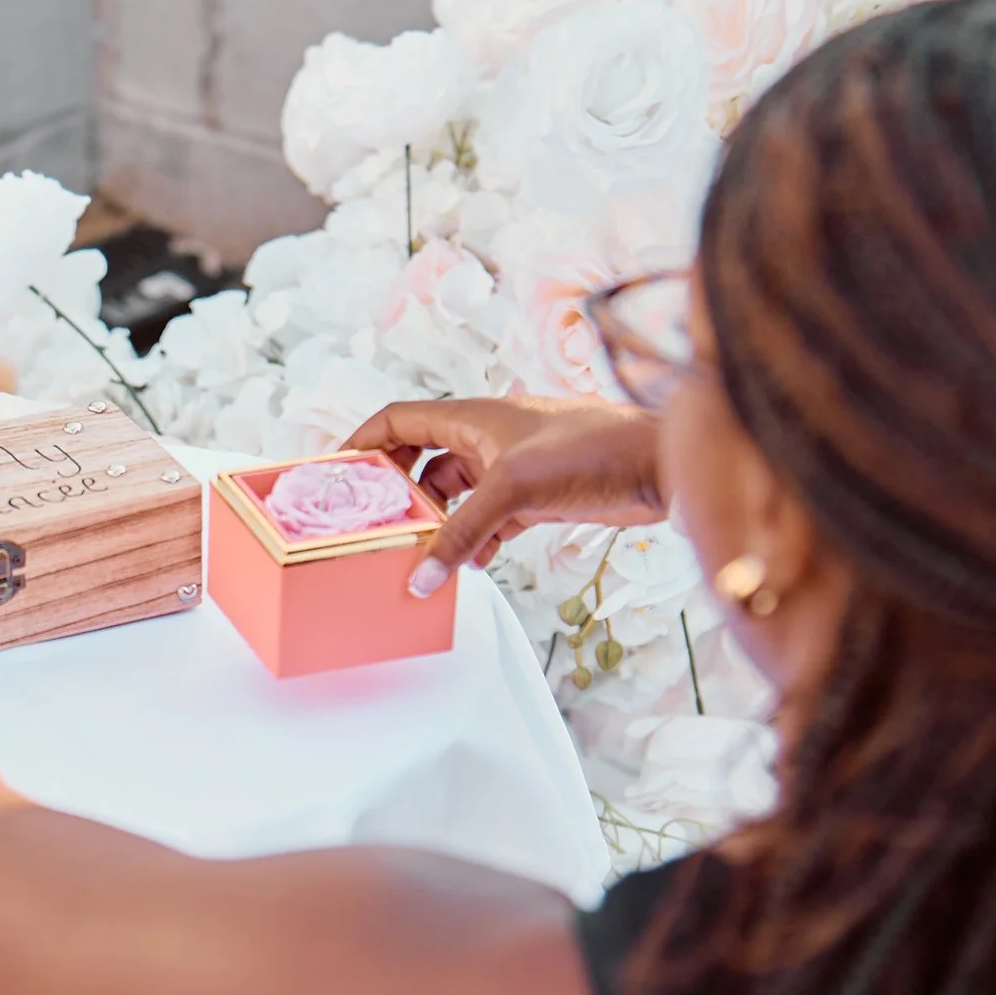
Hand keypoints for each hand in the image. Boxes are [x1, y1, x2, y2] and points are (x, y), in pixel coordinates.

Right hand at [344, 395, 666, 595]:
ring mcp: (511, 467)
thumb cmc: (592, 450)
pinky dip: (476, 541)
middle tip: (379, 529)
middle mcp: (487, 437)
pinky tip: (475, 565)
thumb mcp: (513, 490)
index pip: (399, 420)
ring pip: (456, 497)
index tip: (336, 474)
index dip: (365, 443)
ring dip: (441, 526)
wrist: (659, 466)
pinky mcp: (535, 496)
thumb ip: (461, 535)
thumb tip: (419, 577)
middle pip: (422, 462)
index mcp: (473, 416)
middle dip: (400, 496)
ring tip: (424, 556)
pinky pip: (488, 520)